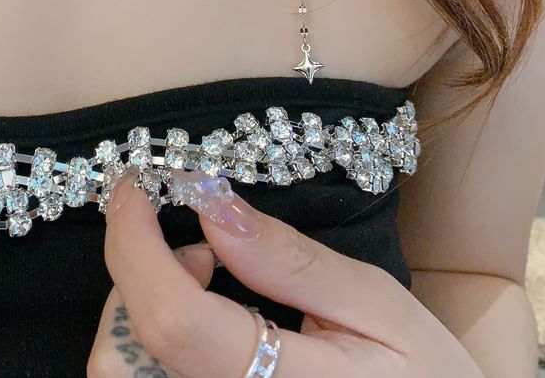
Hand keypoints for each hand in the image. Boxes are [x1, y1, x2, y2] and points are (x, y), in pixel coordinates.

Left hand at [88, 168, 485, 377]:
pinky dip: (148, 336)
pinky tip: (200, 318)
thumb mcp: (380, 306)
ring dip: (140, 305)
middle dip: (138, 273)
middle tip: (199, 247)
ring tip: (207, 280)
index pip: (175, 322)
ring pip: (121, 370)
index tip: (133, 186)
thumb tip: (209, 204)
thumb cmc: (423, 376)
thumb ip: (291, 261)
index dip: (135, 245)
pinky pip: (143, 377)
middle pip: (124, 354)